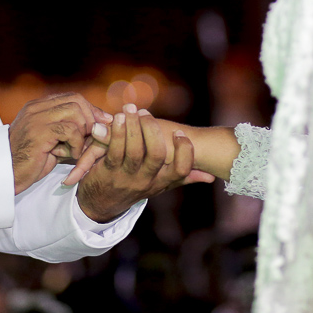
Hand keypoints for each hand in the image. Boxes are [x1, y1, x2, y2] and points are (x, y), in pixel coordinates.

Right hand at [8, 93, 111, 194]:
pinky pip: (70, 130)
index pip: (72, 97)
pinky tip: (72, 154)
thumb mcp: (51, 141)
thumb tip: (98, 126)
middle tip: (94, 136)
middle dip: (91, 118)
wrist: (5, 175)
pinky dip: (77, 143)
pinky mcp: (39, 132)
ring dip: (83, 131)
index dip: (90, 109)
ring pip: (75, 112)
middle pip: (76, 100)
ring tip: (78, 148)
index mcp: (38, 107)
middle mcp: (36, 108)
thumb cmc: (29, 162)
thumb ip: (69, 131)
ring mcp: (36, 118)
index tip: (103, 122)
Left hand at [75, 104, 214, 222]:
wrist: (101, 204)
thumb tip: (211, 177)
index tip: (179, 133)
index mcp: (162, 181)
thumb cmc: (135, 186)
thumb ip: (183, 177)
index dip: (184, 151)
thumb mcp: (159, 185)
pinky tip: (118, 119)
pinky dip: (116, 133)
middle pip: (157, 155)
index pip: (181, 170)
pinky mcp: (108, 172)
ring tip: (130, 108)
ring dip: (133, 126)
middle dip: (152, 129)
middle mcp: (147, 180)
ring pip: (134, 150)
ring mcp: (127, 177)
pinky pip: (114, 151)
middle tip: (145, 112)